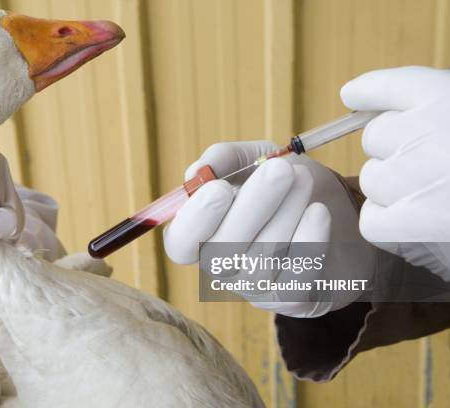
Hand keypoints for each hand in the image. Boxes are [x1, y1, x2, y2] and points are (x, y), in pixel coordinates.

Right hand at [163, 141, 375, 316]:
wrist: (339, 210)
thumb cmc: (285, 184)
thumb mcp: (254, 158)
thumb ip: (224, 159)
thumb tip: (197, 173)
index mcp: (202, 233)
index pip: (181, 243)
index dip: (195, 221)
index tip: (219, 188)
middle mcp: (222, 265)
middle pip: (221, 252)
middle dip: (252, 206)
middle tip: (280, 169)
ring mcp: (255, 286)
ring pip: (262, 260)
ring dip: (287, 213)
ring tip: (304, 179)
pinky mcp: (292, 298)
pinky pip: (295, 279)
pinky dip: (308, 241)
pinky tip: (318, 212)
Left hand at [341, 66, 449, 278]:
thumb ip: (441, 108)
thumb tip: (385, 114)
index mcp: (442, 95)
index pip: (388, 86)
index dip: (367, 91)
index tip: (353, 96)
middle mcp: (419, 129)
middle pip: (375, 138)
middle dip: (396, 151)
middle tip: (433, 165)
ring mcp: (410, 174)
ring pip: (372, 179)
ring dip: (395, 189)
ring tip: (436, 195)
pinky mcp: (410, 218)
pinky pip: (372, 220)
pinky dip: (388, 224)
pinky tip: (416, 221)